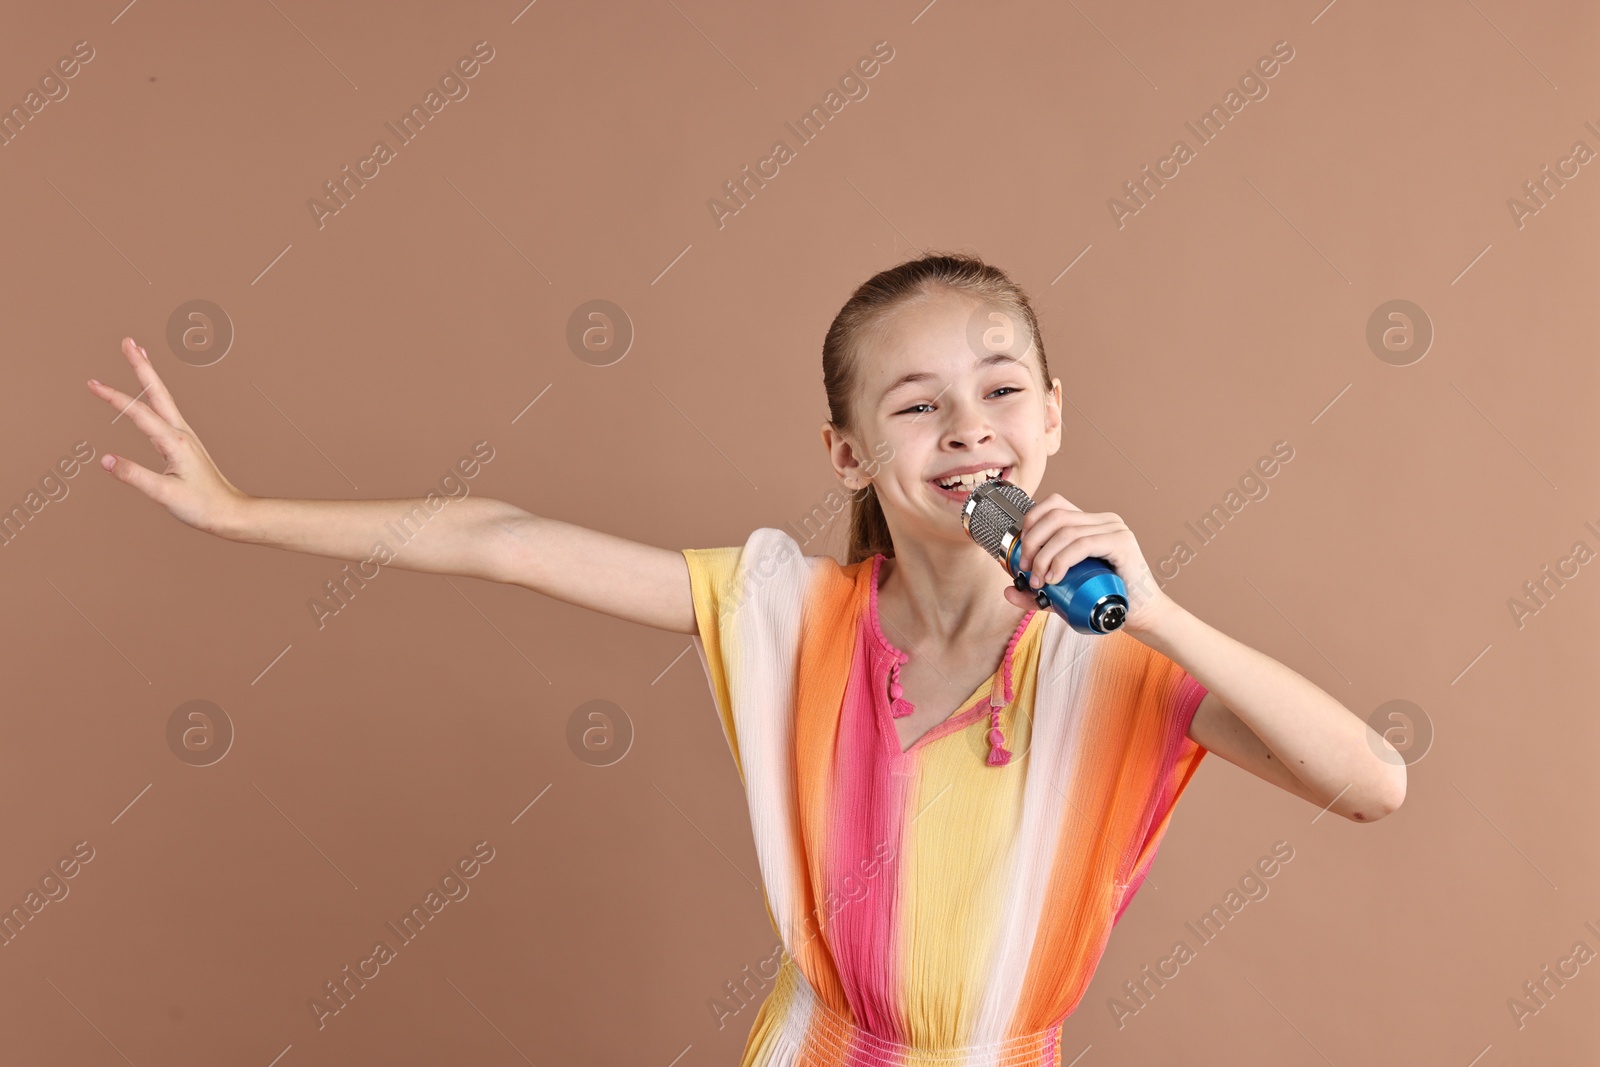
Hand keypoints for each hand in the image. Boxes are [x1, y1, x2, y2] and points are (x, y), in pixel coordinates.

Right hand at [86, 337, 249, 535]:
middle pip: (157, 391)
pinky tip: (148, 395)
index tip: (92, 383)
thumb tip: (105, 459)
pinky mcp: (184, 443)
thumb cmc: (202, 505)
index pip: (139, 413)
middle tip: (127, 340)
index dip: (114, 397)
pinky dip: (154, 395)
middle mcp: (181, 432)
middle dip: (141, 365)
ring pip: (162, 397)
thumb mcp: (164, 494)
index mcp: (175, 441)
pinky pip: (165, 411)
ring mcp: (184, 436)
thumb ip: (134, 476)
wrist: (230, 512)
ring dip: (148, 374)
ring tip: (138, 354)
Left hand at [1000, 493, 1176, 633]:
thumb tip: (1008, 590)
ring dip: (1044, 556)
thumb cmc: (1106, 602)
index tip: (1023, 551)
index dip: (1031, 521)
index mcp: (1091, 523)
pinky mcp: (1122, 543)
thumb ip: (1037, 594)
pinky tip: (1055, 578)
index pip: (1054, 504)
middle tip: (1026, 570)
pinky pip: (1083, 543)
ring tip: (1040, 581)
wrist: (1142, 616)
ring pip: (1066, 530)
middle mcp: (1103, 520)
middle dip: (1032, 542)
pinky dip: (1062, 560)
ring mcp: (1114, 529)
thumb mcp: (1064, 597)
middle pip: (1055, 515)